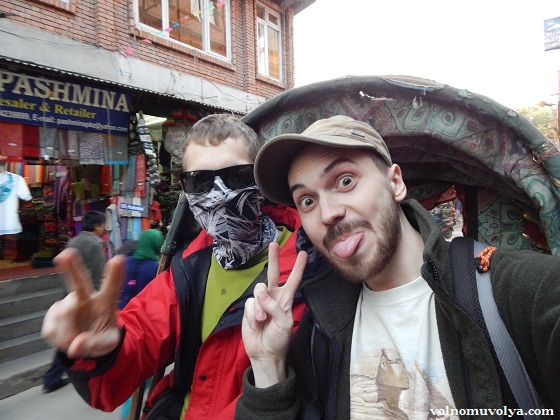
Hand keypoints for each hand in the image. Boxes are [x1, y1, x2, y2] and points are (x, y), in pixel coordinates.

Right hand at [41, 248, 124, 358]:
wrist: (85, 342)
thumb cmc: (102, 336)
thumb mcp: (107, 344)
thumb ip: (95, 344)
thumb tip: (75, 347)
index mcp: (106, 301)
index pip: (112, 286)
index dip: (115, 274)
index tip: (118, 259)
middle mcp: (87, 298)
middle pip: (79, 281)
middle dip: (72, 267)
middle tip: (66, 254)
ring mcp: (68, 304)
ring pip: (63, 316)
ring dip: (67, 334)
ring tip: (76, 340)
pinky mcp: (53, 313)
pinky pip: (52, 328)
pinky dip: (59, 339)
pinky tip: (65, 336)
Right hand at [242, 242, 306, 386]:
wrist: (264, 353)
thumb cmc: (279, 339)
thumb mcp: (283, 324)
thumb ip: (274, 307)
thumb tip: (261, 295)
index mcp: (286, 299)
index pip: (293, 280)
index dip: (298, 267)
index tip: (303, 254)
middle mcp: (274, 296)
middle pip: (273, 273)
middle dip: (273, 258)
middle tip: (273, 245)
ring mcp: (261, 302)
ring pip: (258, 290)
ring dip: (259, 307)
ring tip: (262, 321)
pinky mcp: (250, 308)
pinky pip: (249, 304)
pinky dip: (252, 315)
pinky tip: (255, 324)